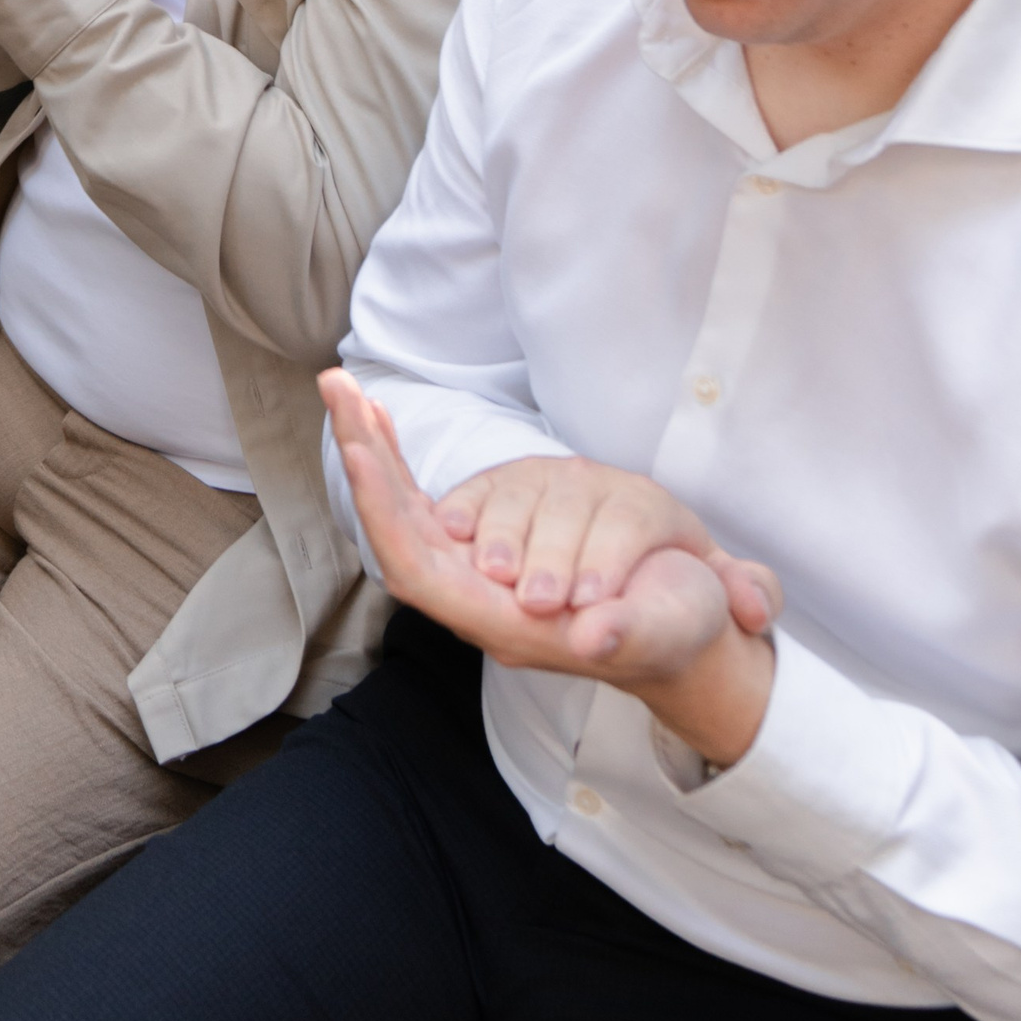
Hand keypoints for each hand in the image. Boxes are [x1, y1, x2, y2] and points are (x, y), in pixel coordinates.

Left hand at [322, 375, 779, 769]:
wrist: (684, 633)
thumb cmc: (676, 628)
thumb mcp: (668, 628)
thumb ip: (629, 632)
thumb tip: (593, 636)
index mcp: (510, 628)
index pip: (422, 573)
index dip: (386, 513)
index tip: (359, 451)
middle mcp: (482, 599)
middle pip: (401, 526)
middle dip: (367, 454)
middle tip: (335, 384)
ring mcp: (481, 571)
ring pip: (416, 503)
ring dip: (390, 450)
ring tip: (356, 394)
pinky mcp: (491, 541)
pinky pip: (428, 495)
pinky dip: (398, 454)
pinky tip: (373, 412)